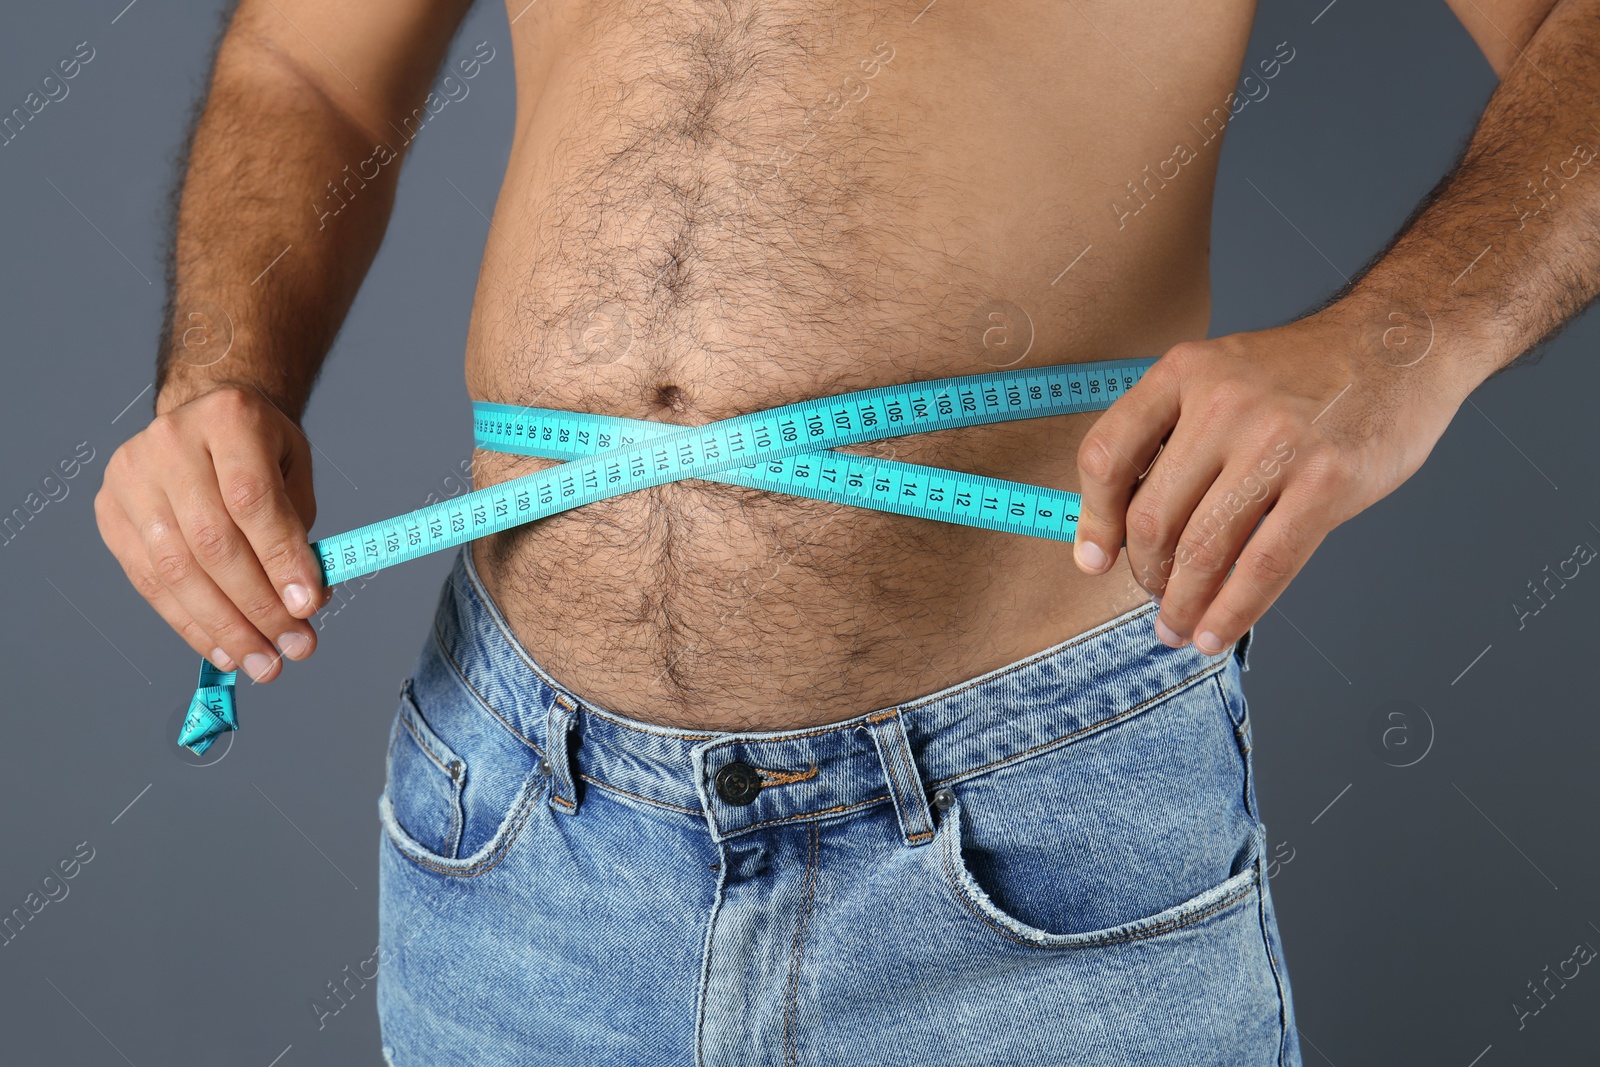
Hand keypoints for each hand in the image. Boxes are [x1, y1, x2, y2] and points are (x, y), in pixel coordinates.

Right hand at [95, 386, 329, 681]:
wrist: (204, 419)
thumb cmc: (258, 451)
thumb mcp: (293, 470)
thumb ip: (298, 530)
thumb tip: (304, 602)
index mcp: (228, 418)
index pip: (252, 500)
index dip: (280, 559)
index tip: (309, 606)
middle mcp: (170, 443)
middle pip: (212, 541)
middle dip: (257, 606)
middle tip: (294, 647)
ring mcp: (131, 478)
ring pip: (176, 569)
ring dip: (224, 626)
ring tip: (262, 661)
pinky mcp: (110, 513)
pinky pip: (150, 581)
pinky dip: (190, 623)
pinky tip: (223, 649)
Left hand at [1071, 302, 1465, 652]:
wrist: (1402, 344)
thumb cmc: (1305, 374)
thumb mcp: (1222, 373)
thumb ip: (1173, 434)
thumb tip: (1121, 526)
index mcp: (1184, 373)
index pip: (1108, 456)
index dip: (1094, 520)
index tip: (1093, 560)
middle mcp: (1223, 403)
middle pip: (1152, 516)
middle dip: (1145, 572)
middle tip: (1154, 594)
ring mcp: (1276, 442)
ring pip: (1203, 550)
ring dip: (1182, 604)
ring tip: (1178, 626)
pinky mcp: (1327, 482)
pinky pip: (1263, 567)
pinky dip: (1230, 613)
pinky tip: (1214, 633)